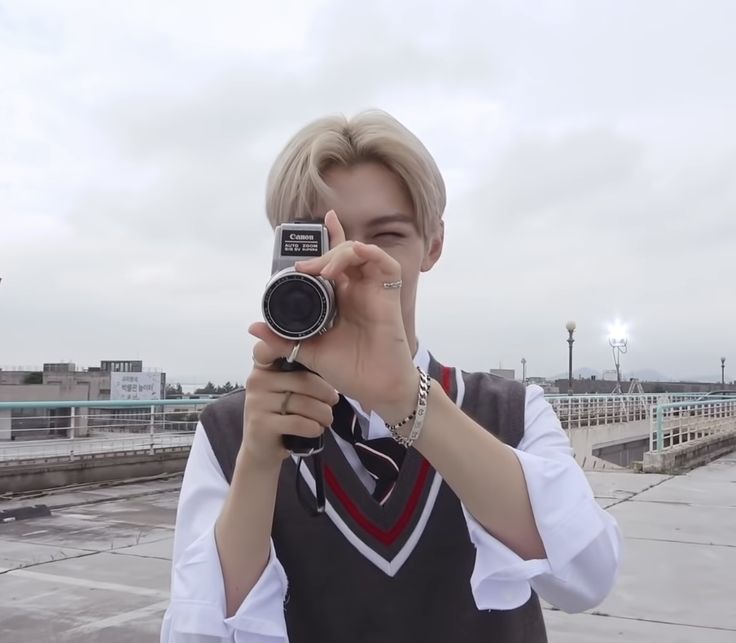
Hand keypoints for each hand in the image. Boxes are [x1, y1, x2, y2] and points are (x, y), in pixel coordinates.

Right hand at [241, 341, 339, 467]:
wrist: (261, 450)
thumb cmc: (281, 415)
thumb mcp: (287, 389)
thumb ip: (300, 372)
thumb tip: (331, 361)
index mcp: (264, 366)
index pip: (281, 349)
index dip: (302, 352)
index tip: (319, 359)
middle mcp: (257, 380)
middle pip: (304, 380)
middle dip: (326, 393)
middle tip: (333, 401)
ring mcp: (256, 403)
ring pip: (303, 403)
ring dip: (323, 414)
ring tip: (327, 418)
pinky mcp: (260, 425)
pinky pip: (298, 422)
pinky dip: (313, 427)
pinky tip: (315, 429)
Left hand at [249, 211, 417, 417]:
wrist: (375, 389)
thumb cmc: (350, 370)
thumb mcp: (308, 351)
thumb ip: (282, 339)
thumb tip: (254, 326)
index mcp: (341, 297)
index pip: (335, 260)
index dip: (329, 238)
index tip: (316, 224)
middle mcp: (357, 289)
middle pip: (344, 252)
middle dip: (324, 253)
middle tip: (306, 269)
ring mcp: (373, 291)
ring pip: (361, 252)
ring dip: (341, 254)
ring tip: (326, 272)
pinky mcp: (388, 296)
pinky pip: (386, 264)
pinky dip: (371, 253)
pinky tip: (356, 254)